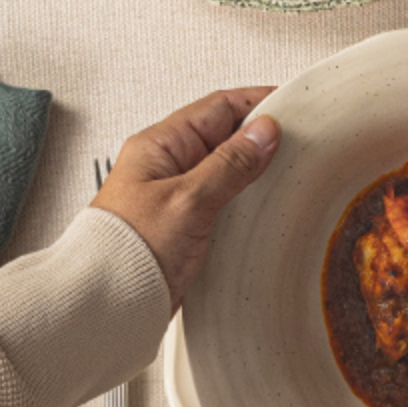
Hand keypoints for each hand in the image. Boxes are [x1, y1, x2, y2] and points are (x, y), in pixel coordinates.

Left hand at [92, 87, 279, 308]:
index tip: (293, 105)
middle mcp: (168, 165)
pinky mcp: (187, 223)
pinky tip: (267, 204)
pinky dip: (248, 196)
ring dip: (257, 168)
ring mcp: (178, 195)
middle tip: (301, 139)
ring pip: (228, 168)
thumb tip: (265, 131)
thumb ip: (230, 163)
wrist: (105, 304)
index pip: (218, 107)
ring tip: (291, 170)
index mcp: (160, 146)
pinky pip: (225, 197)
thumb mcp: (188, 200)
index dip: (257, 102)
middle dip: (262, 135)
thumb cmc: (126, 252)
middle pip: (226, 135)